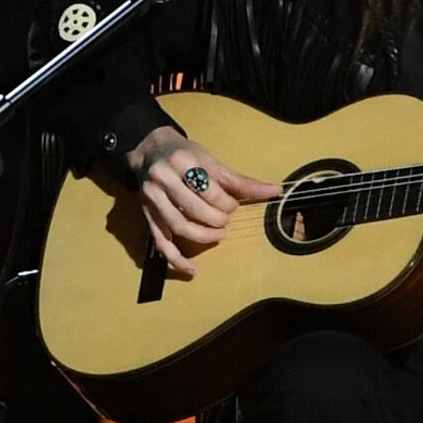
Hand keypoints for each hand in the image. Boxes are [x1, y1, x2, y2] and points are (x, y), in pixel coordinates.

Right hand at [128, 127, 277, 280]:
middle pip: (195, 209)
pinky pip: (161, 242)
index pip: (209, 190)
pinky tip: (192, 270)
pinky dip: (177, 259)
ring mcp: (152, 199)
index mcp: (181, 161)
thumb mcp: (211, 161)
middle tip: (226, 220)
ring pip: (180, 226)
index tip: (234, 205)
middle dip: (217, 219)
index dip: (227, 203)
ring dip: (204, 236)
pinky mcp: (147, 216)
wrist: (150, 152)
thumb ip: (240, 181)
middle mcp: (162, 179)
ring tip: (218, 235)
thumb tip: (275, 192)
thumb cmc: (186, 155)